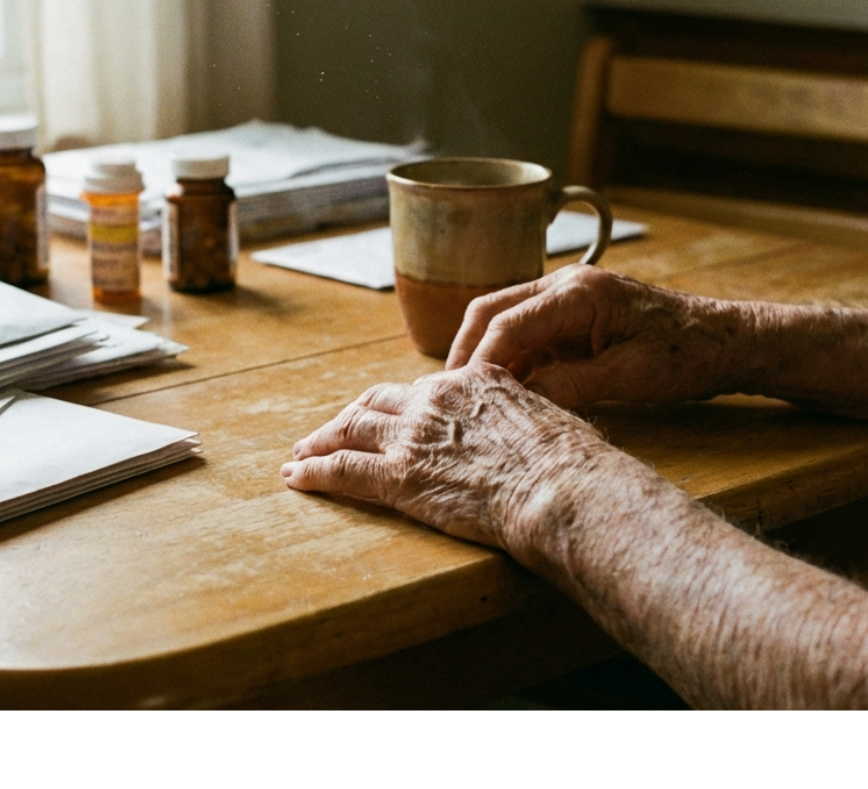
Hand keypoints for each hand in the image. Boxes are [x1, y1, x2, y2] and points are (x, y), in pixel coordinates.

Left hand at [280, 362, 612, 550]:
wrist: (560, 486)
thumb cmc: (571, 464)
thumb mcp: (549, 421)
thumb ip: (523, 421)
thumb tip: (531, 438)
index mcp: (473, 380)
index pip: (421, 389)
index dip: (398, 405)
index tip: (386, 416)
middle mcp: (435, 399)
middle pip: (376, 402)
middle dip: (348, 417)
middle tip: (329, 431)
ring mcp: (413, 436)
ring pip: (351, 431)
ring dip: (321, 442)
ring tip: (300, 454)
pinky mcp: (398, 475)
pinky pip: (343, 470)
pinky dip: (314, 473)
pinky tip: (297, 479)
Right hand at [445, 264, 749, 408]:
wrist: (725, 341)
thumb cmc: (687, 356)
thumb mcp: (631, 378)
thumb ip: (572, 385)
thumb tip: (519, 400)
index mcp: (579, 293)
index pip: (507, 323)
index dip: (479, 361)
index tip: (462, 397)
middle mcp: (566, 285)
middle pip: (492, 311)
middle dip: (466, 351)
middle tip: (448, 395)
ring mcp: (567, 298)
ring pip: (504, 321)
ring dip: (487, 357)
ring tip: (469, 399)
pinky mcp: (573, 317)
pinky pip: (528, 334)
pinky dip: (511, 361)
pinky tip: (505, 393)